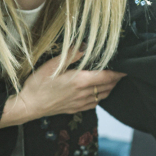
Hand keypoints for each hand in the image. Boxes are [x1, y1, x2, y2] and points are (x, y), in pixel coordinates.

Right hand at [0, 52, 124, 126]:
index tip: (126, 67)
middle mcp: (83, 94)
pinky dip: (101, 97)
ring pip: (103, 96)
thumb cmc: (38, 84)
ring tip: (114, 80)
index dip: (118, 72)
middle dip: (117, 79)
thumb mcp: (52, 64)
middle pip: (108, 87)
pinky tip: (99, 92)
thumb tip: (86, 46)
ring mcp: (80, 103)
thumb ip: (71, 55)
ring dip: (111, 88)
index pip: (106, 76)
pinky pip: (94, 104)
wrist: (29, 105)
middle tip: (122, 71)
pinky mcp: (75, 109)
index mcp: (80, 81)